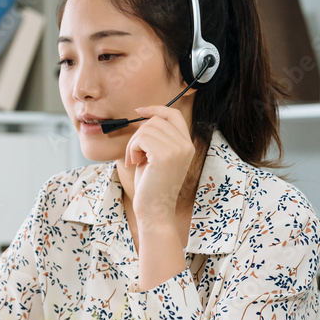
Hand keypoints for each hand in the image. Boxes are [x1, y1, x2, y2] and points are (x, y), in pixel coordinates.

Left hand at [124, 105, 194, 221]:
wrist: (154, 210)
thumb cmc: (151, 186)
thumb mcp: (156, 157)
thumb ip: (156, 138)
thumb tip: (143, 117)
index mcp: (187, 145)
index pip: (174, 115)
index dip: (156, 109)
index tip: (139, 111)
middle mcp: (186, 145)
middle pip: (155, 121)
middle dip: (138, 135)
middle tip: (134, 155)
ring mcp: (178, 150)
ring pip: (146, 128)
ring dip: (133, 143)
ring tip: (134, 160)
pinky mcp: (165, 155)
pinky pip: (141, 138)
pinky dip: (132, 149)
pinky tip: (133, 163)